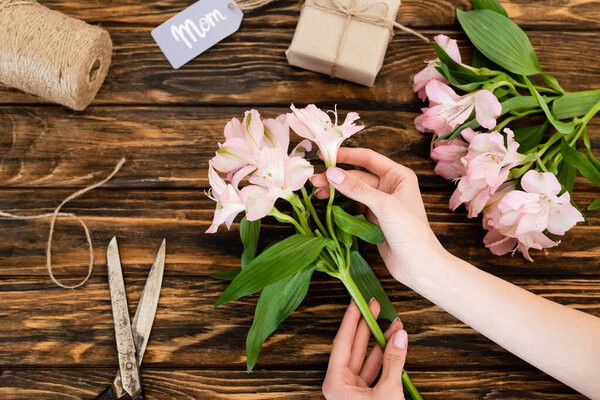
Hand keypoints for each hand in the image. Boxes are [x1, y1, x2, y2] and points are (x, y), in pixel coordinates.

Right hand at [311, 147, 445, 281]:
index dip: (346, 155)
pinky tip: (328, 207)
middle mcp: (390, 186)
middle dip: (336, 178)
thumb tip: (331, 173)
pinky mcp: (373, 219)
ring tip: (317, 195)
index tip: (325, 155)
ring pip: (353, 192)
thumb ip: (357, 188)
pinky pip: (353, 207)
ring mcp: (381, 203)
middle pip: (357, 176)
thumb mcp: (384, 206)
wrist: (418, 265)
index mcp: (398, 176)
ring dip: (336, 192)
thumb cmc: (410, 232)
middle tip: (314, 181)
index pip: (368, 158)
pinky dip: (341, 206)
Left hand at [322, 299, 406, 399]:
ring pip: (367, 358)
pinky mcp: (368, 396)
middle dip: (367, 325)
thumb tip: (399, 336)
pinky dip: (387, 357)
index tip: (357, 301)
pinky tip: (396, 343)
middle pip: (354, 347)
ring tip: (395, 324)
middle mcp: (342, 386)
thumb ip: (393, 361)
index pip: (342, 342)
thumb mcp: (387, 392)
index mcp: (335, 384)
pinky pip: (377, 370)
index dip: (351, 319)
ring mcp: (354, 391)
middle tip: (374, 306)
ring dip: (382, 341)